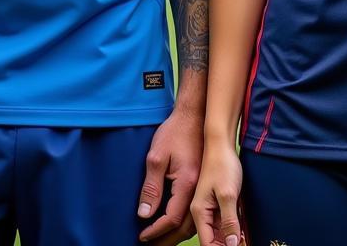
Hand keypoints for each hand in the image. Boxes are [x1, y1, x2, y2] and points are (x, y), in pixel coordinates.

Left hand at [137, 106, 202, 243]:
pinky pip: (196, 210)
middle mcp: (199, 188)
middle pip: (186, 226)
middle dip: (168, 240)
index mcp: (187, 183)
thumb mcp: (156, 157)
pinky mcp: (203, 181)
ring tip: (162, 240)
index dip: (156, 230)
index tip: (143, 236)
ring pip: (194, 220)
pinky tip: (175, 224)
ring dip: (177, 234)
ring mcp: (203, 185)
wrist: (195, 115)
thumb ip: (151, 187)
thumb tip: (144, 214)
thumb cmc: (175, 132)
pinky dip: (186, 222)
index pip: (172, 218)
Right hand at [191, 137, 243, 245]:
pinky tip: (247, 231)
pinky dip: (237, 227)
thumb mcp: (228, 194)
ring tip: (248, 239)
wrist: (221, 142)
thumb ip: (229, 222)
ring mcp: (211, 207)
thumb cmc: (222, 164)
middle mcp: (203, 213)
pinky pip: (227, 221)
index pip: (208, 244)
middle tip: (247, 243)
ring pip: (222, 232)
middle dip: (230, 245)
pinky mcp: (220, 202)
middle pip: (215, 240)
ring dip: (235, 238)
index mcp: (199, 213)